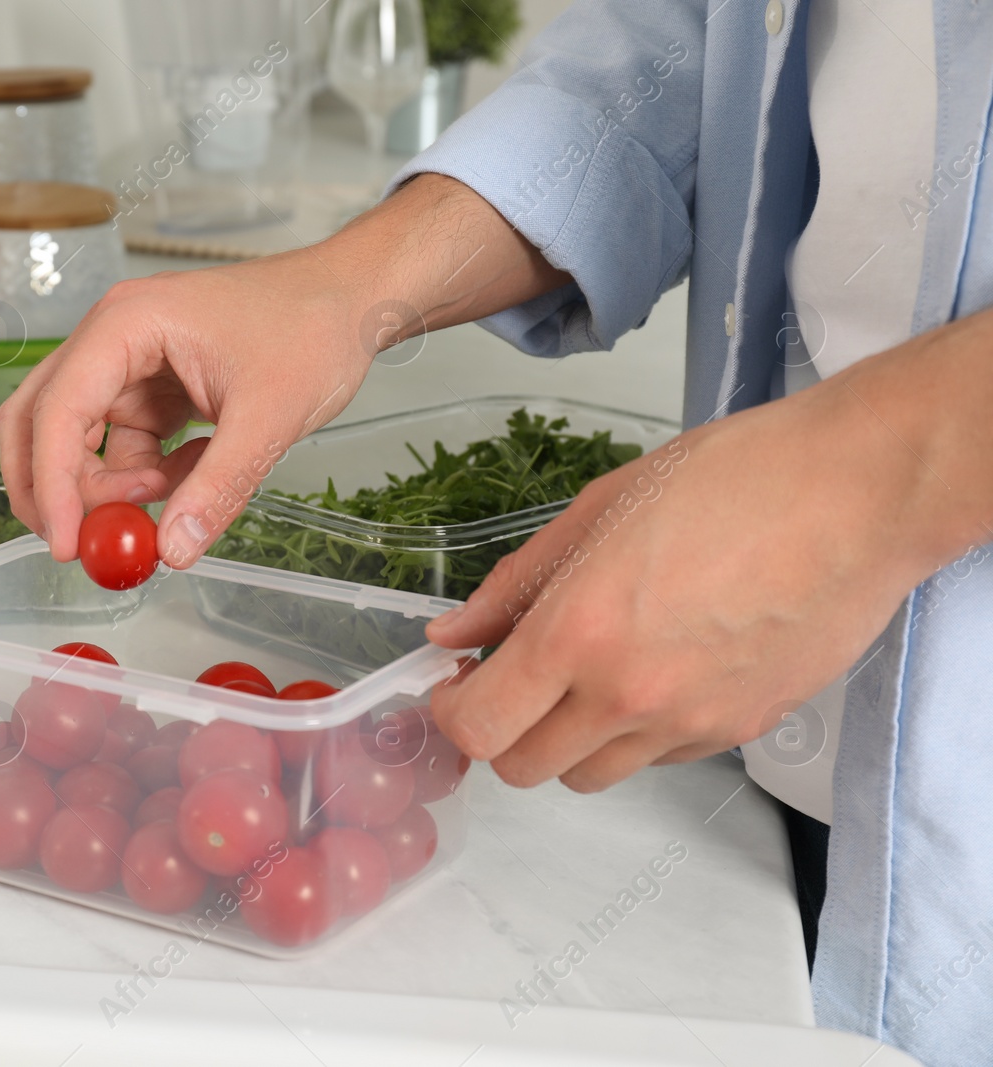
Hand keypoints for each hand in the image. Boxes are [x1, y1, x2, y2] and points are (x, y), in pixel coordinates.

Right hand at [0, 250, 373, 566]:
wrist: (351, 299)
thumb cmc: (313, 326)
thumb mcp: (270, 416)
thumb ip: (218, 486)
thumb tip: (173, 548)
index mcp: (125, 324)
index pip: (56, 411)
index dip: (51, 484)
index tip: (66, 543)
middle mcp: (112, 339)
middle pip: (42, 422)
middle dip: (54, 489)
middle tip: (83, 545)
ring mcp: (129, 365)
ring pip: (82, 443)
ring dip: (113, 486)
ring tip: (175, 495)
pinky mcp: (152, 389)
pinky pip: (126, 448)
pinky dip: (148, 477)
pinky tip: (198, 469)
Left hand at [423, 375, 943, 791]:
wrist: (860, 494)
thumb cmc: (738, 480)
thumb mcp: (598, 510)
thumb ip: (514, 584)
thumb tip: (454, 633)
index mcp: (580, 633)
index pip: (480, 727)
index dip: (452, 712)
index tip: (455, 684)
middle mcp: (630, 695)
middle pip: (525, 768)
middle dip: (503, 731)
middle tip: (512, 679)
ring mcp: (690, 724)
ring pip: (591, 775)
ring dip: (568, 740)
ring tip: (585, 673)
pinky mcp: (741, 732)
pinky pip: (657, 760)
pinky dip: (634, 734)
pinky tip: (651, 670)